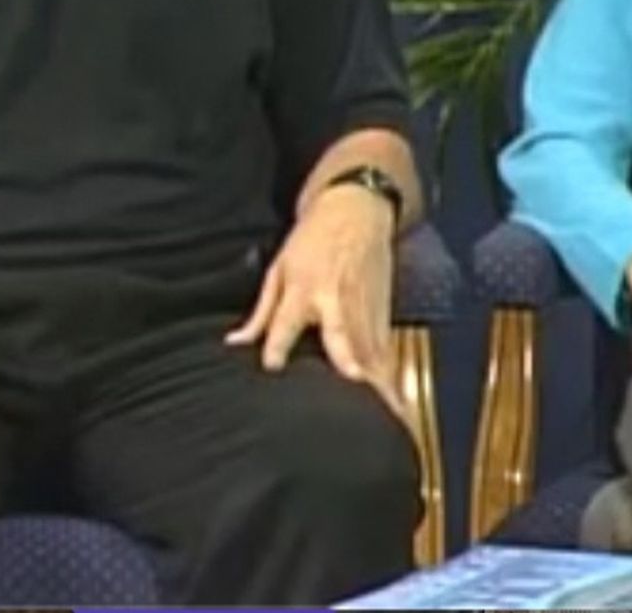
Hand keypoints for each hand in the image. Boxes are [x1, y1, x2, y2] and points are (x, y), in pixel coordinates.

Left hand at [227, 186, 401, 417]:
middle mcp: (337, 303)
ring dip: (379, 389)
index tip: (272, 368)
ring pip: (372, 355)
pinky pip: (385, 356)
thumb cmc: (313, 240)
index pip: (287, 322)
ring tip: (387, 422)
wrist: (357, 210)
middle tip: (355, 401)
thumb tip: (234, 345)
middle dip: (350, 369)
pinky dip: (390, 382)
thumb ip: (262, 313)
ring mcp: (365, 311)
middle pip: (344, 341)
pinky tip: (397, 409)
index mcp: (306, 289)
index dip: (277, 346)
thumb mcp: (280, 268)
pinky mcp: (384, 317)